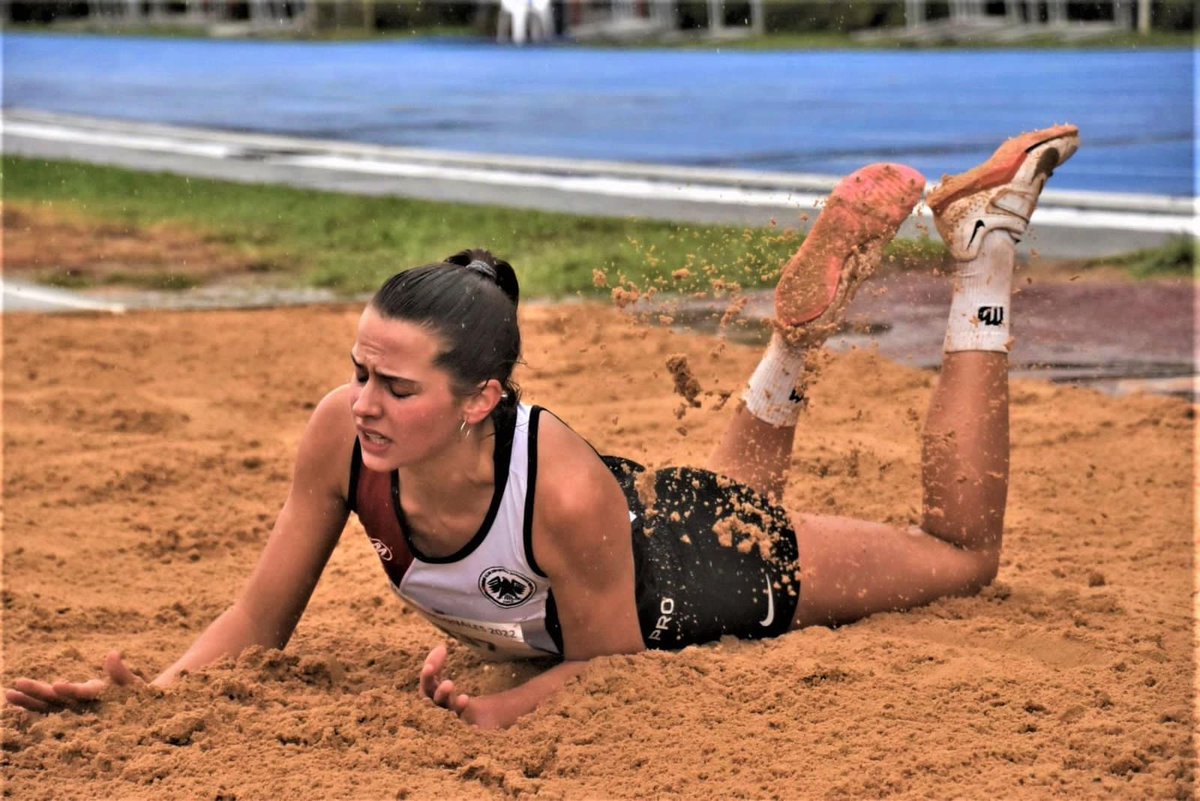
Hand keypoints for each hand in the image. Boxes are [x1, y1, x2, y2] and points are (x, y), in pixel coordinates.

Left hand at [4, 651, 143, 712]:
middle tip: (15, 686)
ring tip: (8, 694)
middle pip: (58, 703)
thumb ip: (121, 672)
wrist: (137, 717)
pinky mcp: (67, 713)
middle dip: (37, 694)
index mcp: (101, 702)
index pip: (84, 695)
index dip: (71, 690)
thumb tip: (113, 653)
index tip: (57, 684)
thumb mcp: (133, 685)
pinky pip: (45, 712)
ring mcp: (73, 714)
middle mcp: (84, 711)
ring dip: (28, 702)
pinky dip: (29, 708)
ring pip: (48, 709)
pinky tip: (13, 702)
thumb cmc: (137, 698)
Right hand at [418, 644, 505, 728]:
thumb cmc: (447, 701)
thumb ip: (437, 665)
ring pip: (450, 716)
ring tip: (464, 699)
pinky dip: (470, 728)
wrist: (468, 723)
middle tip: (449, 684)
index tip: (429, 667)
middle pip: (436, 704)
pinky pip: (465, 731)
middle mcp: (437, 712)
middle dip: (441, 694)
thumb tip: (441, 646)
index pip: (427, 686)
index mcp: (431, 698)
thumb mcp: (442, 682)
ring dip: (455, 707)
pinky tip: (476, 726)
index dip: (427, 677)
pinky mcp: (462, 732)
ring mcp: (449, 723)